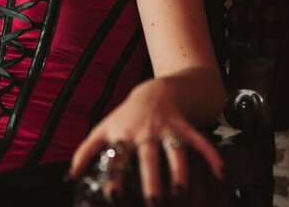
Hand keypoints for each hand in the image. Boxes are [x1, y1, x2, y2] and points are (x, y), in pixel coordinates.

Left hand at [68, 80, 223, 203]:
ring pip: (175, 151)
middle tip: (153, 202)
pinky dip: (210, 155)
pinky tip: (219, 173)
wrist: (155, 92)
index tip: (113, 196)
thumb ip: (84, 153)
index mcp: (123, 135)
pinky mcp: (185, 127)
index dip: (115, 175)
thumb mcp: (102, 130)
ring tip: (181, 193)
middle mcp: (144, 132)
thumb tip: (69, 178)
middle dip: (151, 179)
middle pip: (148, 157)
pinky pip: (199, 141)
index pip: (117, 157)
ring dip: (179, 171)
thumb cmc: (125, 117)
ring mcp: (166, 129)